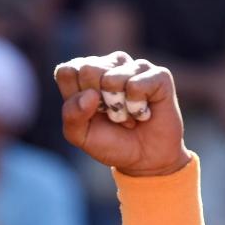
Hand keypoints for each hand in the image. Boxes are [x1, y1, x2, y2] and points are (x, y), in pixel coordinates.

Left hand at [53, 52, 190, 176]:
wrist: (144, 160)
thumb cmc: (110, 143)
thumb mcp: (80, 135)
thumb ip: (72, 115)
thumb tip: (90, 94)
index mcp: (84, 74)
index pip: (66, 71)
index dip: (74, 97)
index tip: (88, 112)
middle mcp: (109, 65)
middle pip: (87, 70)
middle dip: (97, 102)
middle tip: (110, 114)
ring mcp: (134, 67)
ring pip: (111, 78)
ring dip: (118, 108)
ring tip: (127, 115)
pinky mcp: (158, 75)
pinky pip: (136, 85)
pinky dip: (136, 108)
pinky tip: (143, 112)